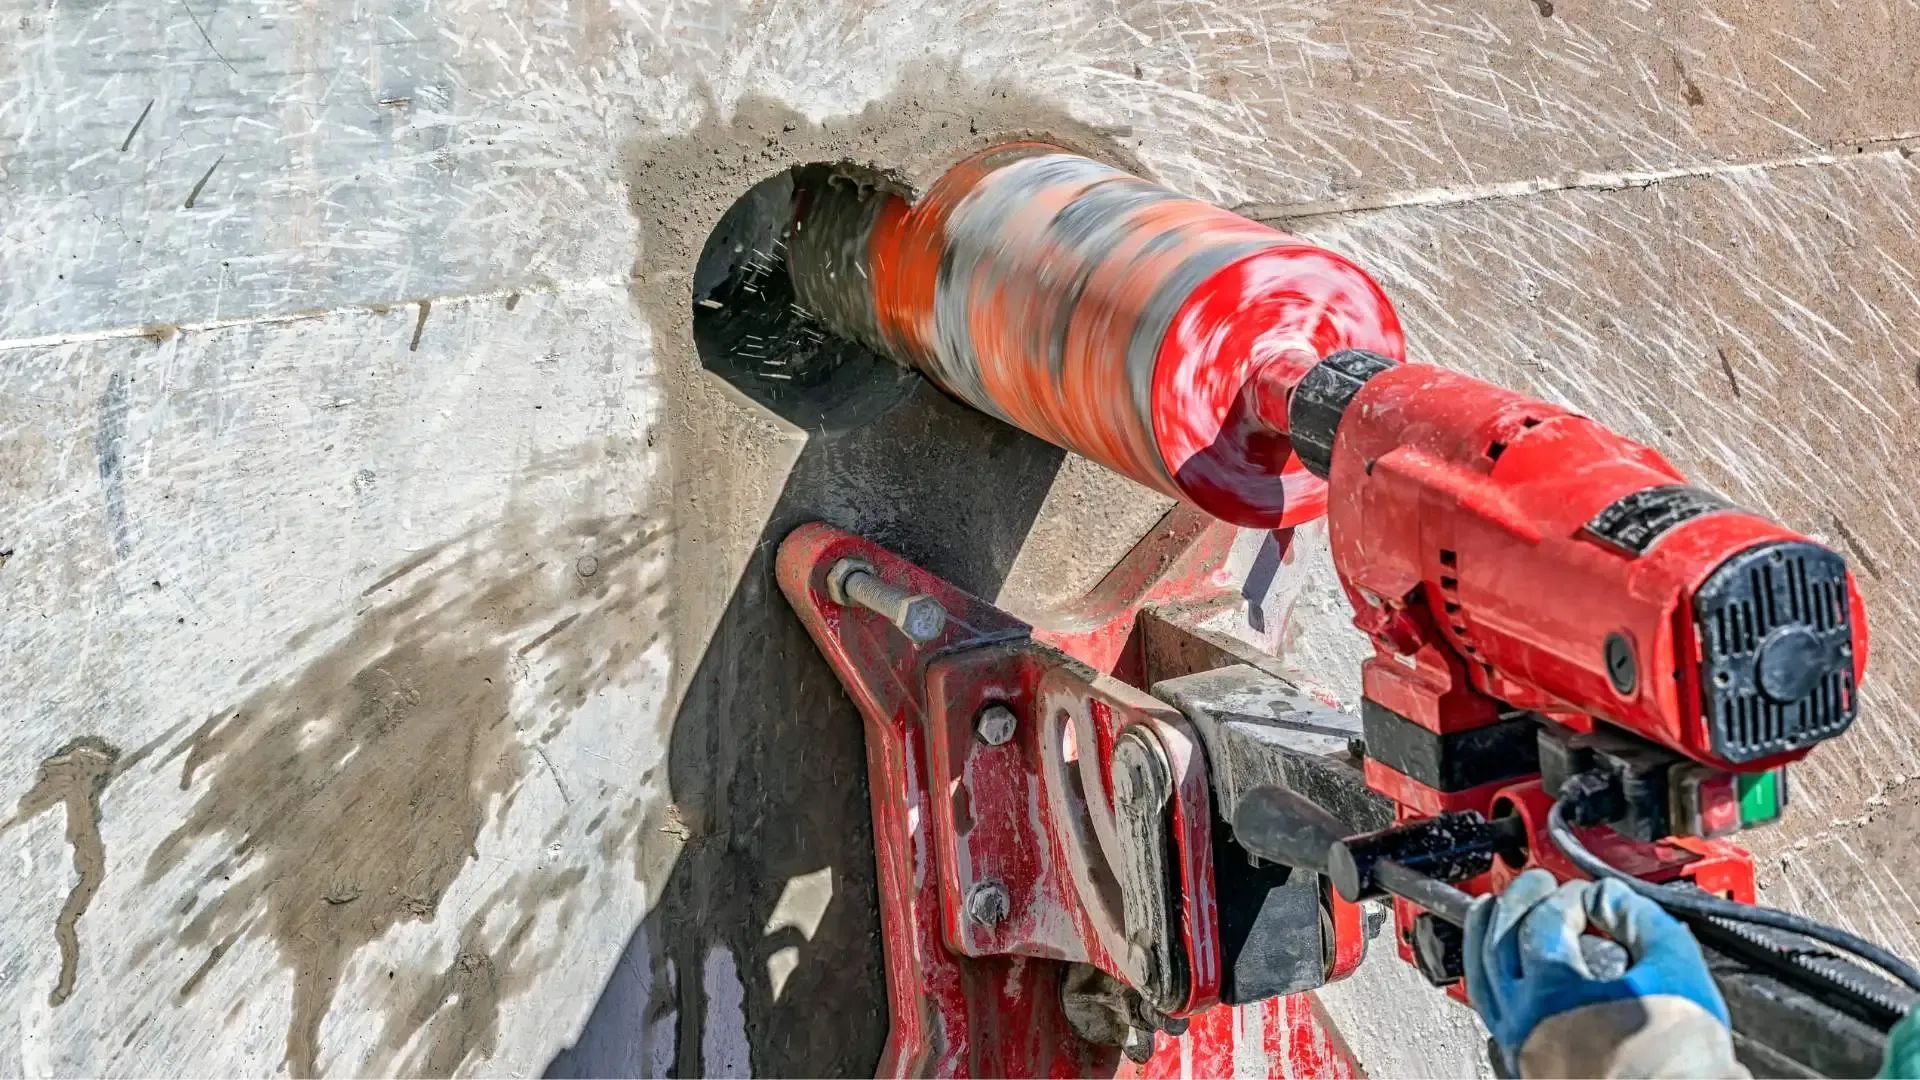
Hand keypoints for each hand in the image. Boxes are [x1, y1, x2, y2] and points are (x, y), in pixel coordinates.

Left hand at [1465, 869, 1738, 1077]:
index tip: (1594, 894)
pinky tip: (1504, 977)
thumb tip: (1612, 897)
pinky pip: (1494, 1016)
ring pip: (1484, 981)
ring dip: (1487, 937)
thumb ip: (1643, 922)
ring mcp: (1520, 1049)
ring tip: (1495, 911)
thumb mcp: (1678, 974)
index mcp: (1553, 994)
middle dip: (1519, 903)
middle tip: (1537, 883)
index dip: (1572, 896)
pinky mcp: (1527, 1071)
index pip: (1547, 920)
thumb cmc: (1681, 1067)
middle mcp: (1523, 1022)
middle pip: (1500, 943)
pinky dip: (1492, 983)